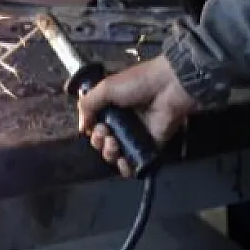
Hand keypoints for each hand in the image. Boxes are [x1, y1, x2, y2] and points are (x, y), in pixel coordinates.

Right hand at [77, 56, 196, 176]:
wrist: (168, 87)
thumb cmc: (138, 82)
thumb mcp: (106, 87)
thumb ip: (87, 105)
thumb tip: (82, 127)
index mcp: (112, 107)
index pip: (94, 126)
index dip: (91, 130)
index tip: (93, 126)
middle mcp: (123, 122)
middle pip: (102, 142)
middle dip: (98, 141)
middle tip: (105, 133)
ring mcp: (135, 136)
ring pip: (114, 154)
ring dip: (109, 152)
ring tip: (114, 143)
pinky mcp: (149, 147)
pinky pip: (133, 164)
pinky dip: (125, 167)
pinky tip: (123, 161)